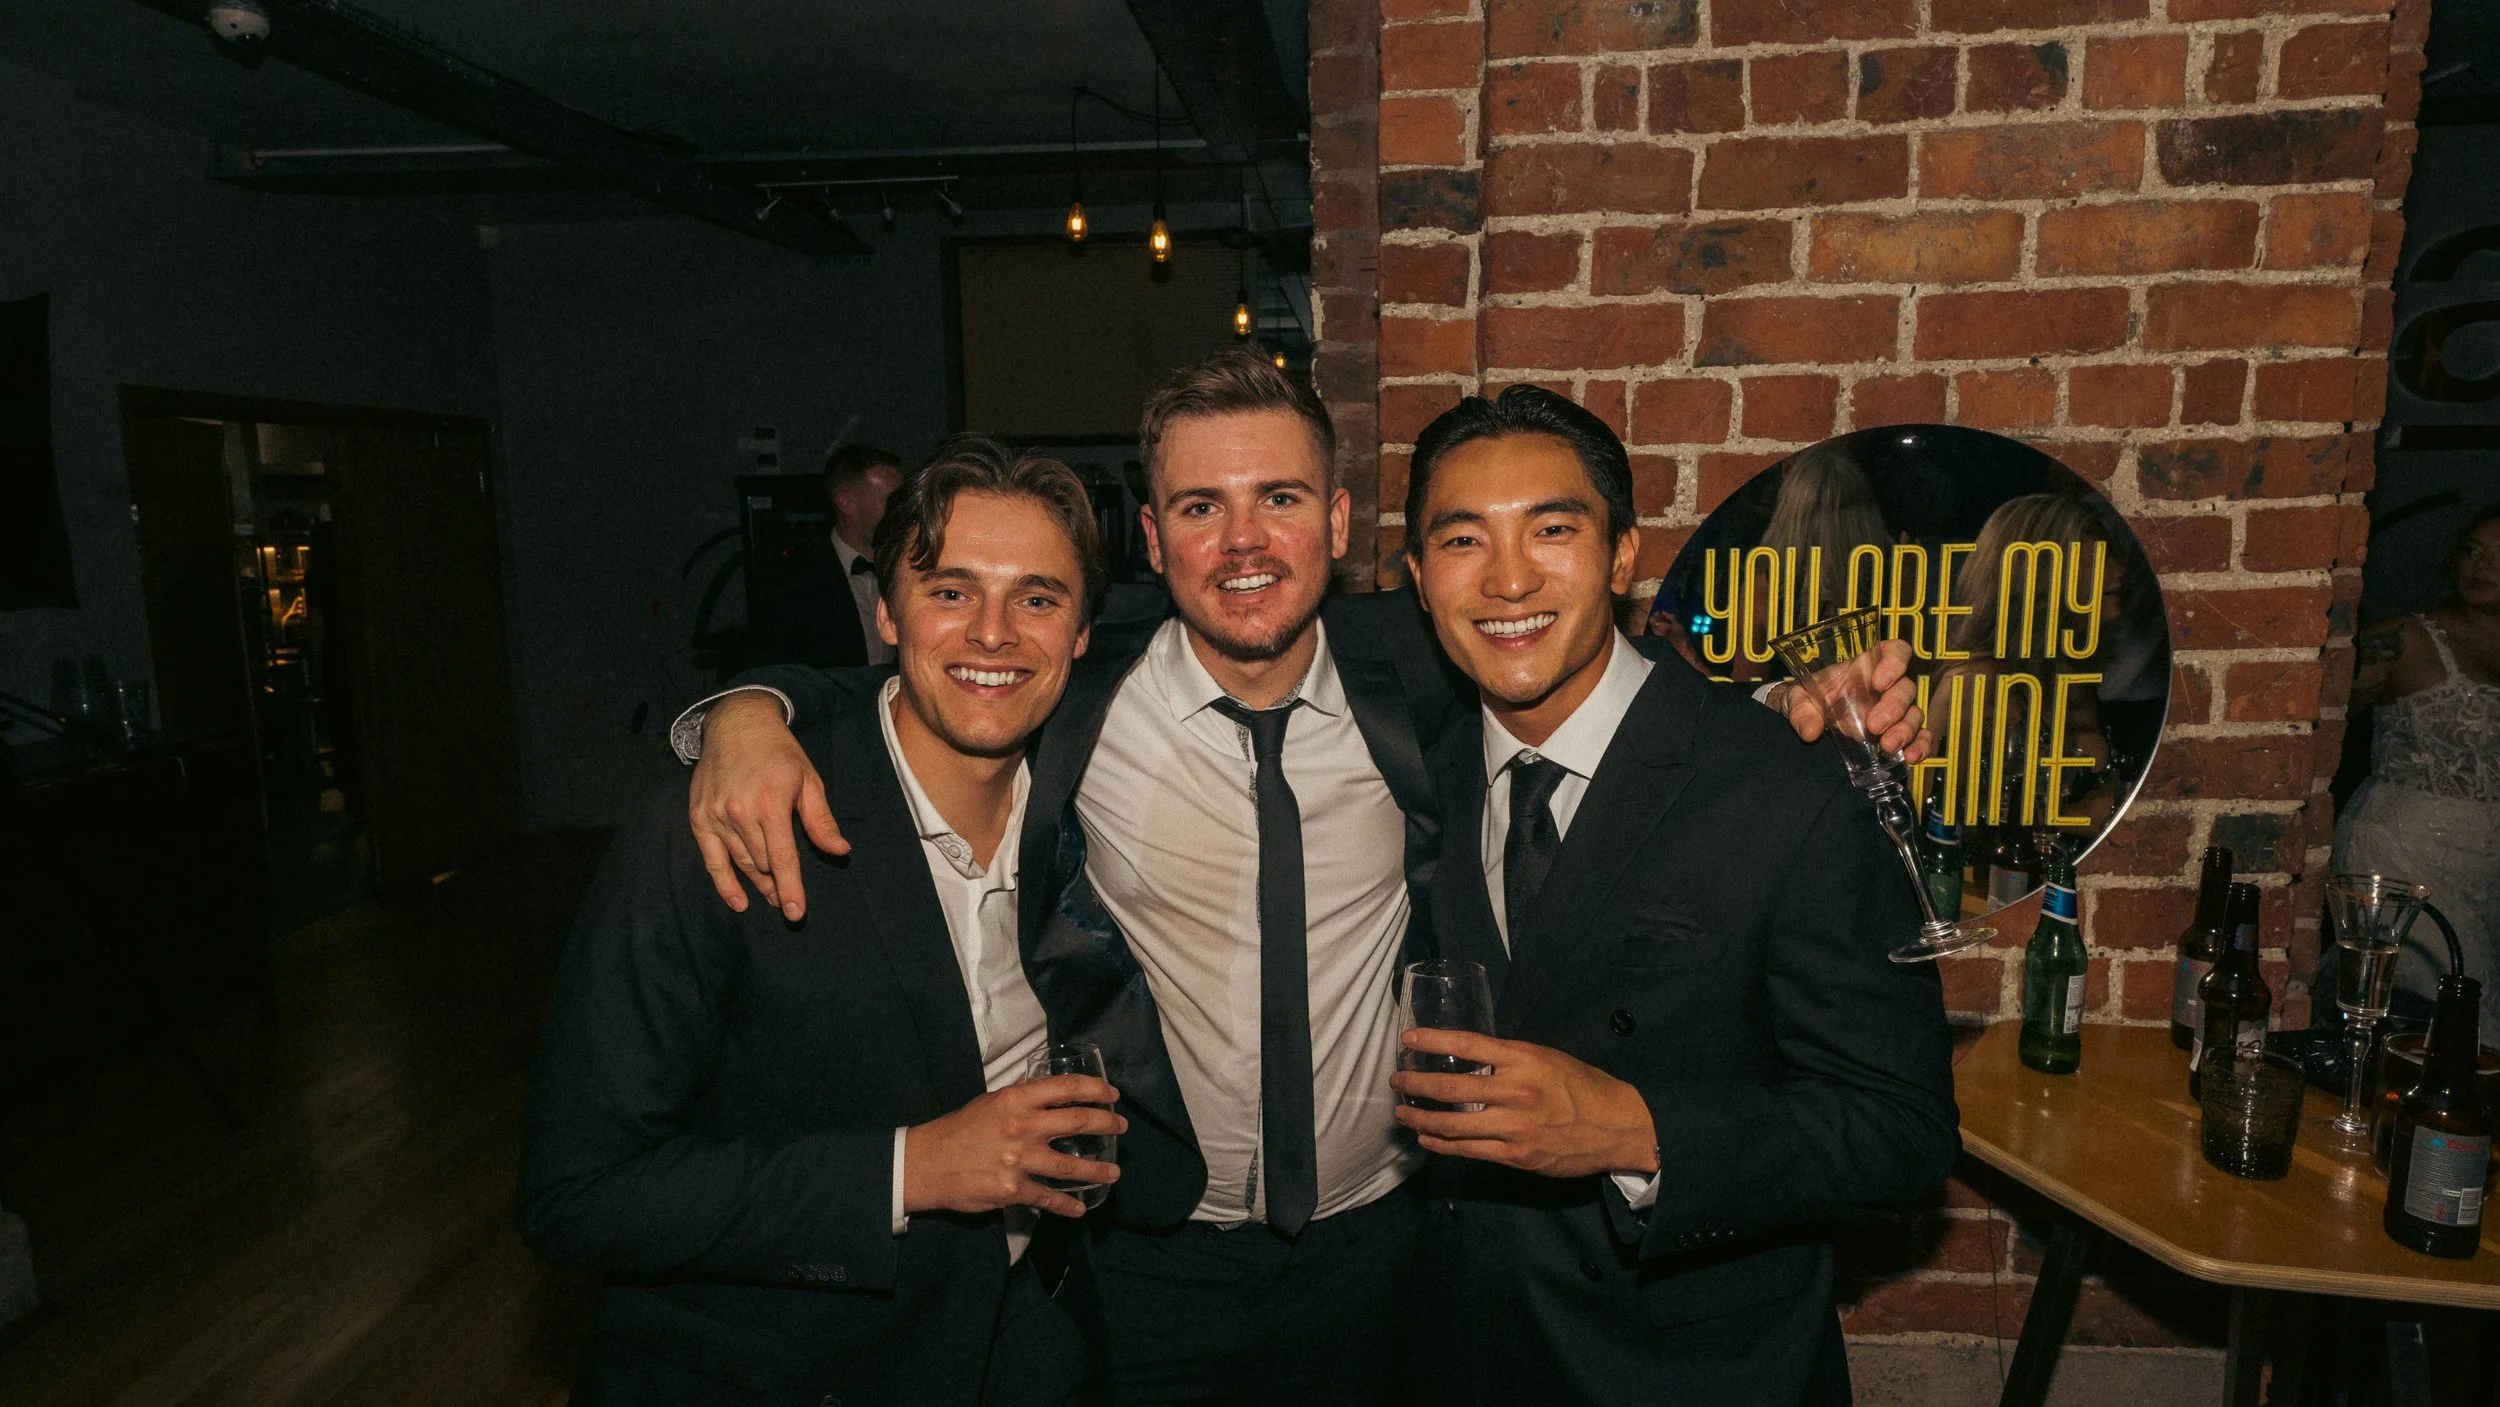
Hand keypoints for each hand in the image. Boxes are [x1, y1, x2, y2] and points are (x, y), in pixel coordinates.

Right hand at [690, 692, 844, 918]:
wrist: (737, 724)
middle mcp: (741, 812)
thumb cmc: (779, 752)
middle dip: (778, 884)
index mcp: (771, 804)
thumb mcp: (808, 780)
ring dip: (758, 882)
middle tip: (788, 897)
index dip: (791, 888)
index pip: (782, 859)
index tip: (797, 912)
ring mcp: (717, 816)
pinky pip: (711, 859)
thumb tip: (840, 851)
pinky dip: (724, 883)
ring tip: (771, 893)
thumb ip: (821, 820)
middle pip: (763, 864)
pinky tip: (738, 901)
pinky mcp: (699, 817)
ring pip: (742, 862)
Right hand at [903, 1075, 1126, 1219]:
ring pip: (1071, 1165)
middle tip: (1121, 1128)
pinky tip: (1080, 1209)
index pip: (1066, 1088)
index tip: (1112, 1095)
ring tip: (1114, 1172)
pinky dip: (1067, 1205)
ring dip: (1098, 1169)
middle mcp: (1023, 1126)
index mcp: (1016, 1099)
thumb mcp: (990, 1102)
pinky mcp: (1014, 1190)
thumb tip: (1050, 1095)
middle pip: (1078, 1122)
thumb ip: (1021, 1099)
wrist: (926, 1163)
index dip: (1095, 1089)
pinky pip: (1048, 1198)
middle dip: (1106, 1124)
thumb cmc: (958, 1129)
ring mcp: (1020, 1160)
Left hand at [1390, 1029, 1657, 1179]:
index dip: (1433, 1040)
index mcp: (1524, 1060)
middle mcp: (1516, 1091)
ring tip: (1403, 1113)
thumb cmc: (1584, 1088)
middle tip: (1397, 1081)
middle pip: (1451, 1088)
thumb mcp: (1548, 1059)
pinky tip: (1427, 1139)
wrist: (1619, 1127)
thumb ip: (1510, 1060)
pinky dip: (1442, 1145)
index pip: (1468, 1044)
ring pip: (1453, 1125)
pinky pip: (1470, 1151)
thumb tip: (1471, 1060)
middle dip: (1416, 1084)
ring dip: (1421, 1119)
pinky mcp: (1517, 1156)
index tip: (1409, 1039)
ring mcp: (1515, 1127)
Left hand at [1772, 638, 1934, 764]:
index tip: (1879, 682)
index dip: (1895, 662)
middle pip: (1906, 688)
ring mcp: (1895, 711)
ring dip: (1906, 730)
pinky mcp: (1897, 733)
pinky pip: (1919, 737)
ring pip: (1914, 714)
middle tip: (1874, 725)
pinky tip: (1911, 757)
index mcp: (1868, 666)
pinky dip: (1921, 746)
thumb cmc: (1809, 698)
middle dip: (1894, 707)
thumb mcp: (1797, 698)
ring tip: (1888, 745)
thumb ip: (1800, 709)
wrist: (1808, 720)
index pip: (1895, 652)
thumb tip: (1809, 731)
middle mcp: (1887, 686)